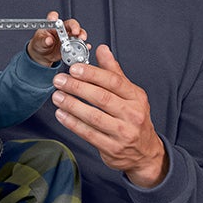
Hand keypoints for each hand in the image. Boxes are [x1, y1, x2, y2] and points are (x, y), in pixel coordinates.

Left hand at [28, 11, 87, 66]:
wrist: (44, 55)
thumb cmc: (40, 44)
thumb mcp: (38, 43)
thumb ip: (43, 41)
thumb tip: (48, 40)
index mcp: (52, 26)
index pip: (53, 17)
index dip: (54, 17)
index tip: (54, 19)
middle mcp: (62, 29)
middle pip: (71, 24)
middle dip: (75, 27)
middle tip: (76, 32)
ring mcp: (68, 37)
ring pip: (78, 33)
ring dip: (81, 36)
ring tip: (82, 40)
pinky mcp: (72, 45)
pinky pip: (80, 44)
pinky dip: (84, 46)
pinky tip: (86, 47)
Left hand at [51, 44, 168, 187]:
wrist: (145, 152)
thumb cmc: (134, 118)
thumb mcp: (130, 93)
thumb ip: (113, 72)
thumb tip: (102, 49)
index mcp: (136, 97)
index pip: (113, 81)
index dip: (92, 74)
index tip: (74, 68)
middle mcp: (132, 114)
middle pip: (101, 98)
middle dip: (77, 87)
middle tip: (60, 81)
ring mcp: (123, 133)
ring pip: (93, 117)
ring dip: (72, 105)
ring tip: (57, 96)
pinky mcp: (112, 148)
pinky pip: (89, 134)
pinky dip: (73, 124)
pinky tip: (62, 114)